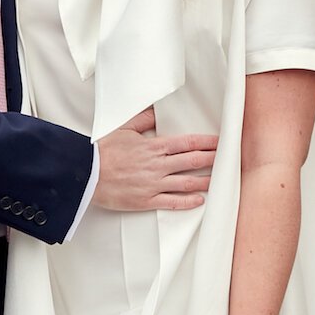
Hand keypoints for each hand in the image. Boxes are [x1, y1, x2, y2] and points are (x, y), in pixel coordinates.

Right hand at [93, 108, 217, 213]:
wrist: (86, 173)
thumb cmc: (102, 152)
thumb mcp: (123, 129)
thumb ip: (143, 120)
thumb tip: (156, 112)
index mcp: (154, 147)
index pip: (187, 143)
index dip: (206, 142)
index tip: (220, 142)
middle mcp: (158, 165)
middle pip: (192, 161)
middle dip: (212, 159)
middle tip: (228, 159)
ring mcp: (153, 184)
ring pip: (187, 182)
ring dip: (205, 181)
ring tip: (219, 180)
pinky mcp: (146, 200)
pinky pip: (172, 201)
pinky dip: (188, 201)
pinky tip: (200, 200)